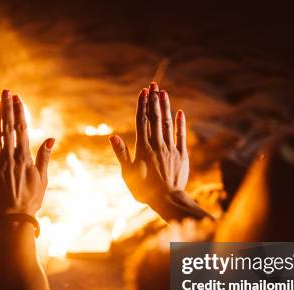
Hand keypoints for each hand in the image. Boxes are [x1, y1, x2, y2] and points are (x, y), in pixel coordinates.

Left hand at [0, 89, 53, 218]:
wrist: (13, 218)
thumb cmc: (31, 199)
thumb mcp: (42, 178)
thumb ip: (44, 157)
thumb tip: (50, 138)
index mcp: (24, 158)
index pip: (21, 129)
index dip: (19, 112)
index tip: (18, 98)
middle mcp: (9, 157)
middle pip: (7, 127)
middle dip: (7, 108)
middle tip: (6, 92)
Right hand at [110, 82, 210, 220]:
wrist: (167, 200)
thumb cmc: (144, 190)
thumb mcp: (128, 173)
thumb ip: (121, 153)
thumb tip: (112, 136)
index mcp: (143, 148)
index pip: (142, 121)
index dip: (142, 105)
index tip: (143, 92)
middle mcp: (157, 145)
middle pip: (155, 118)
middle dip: (154, 100)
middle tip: (154, 85)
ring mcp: (170, 149)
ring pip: (167, 123)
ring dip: (165, 107)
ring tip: (164, 93)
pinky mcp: (181, 155)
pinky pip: (181, 136)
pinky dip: (180, 123)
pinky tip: (180, 112)